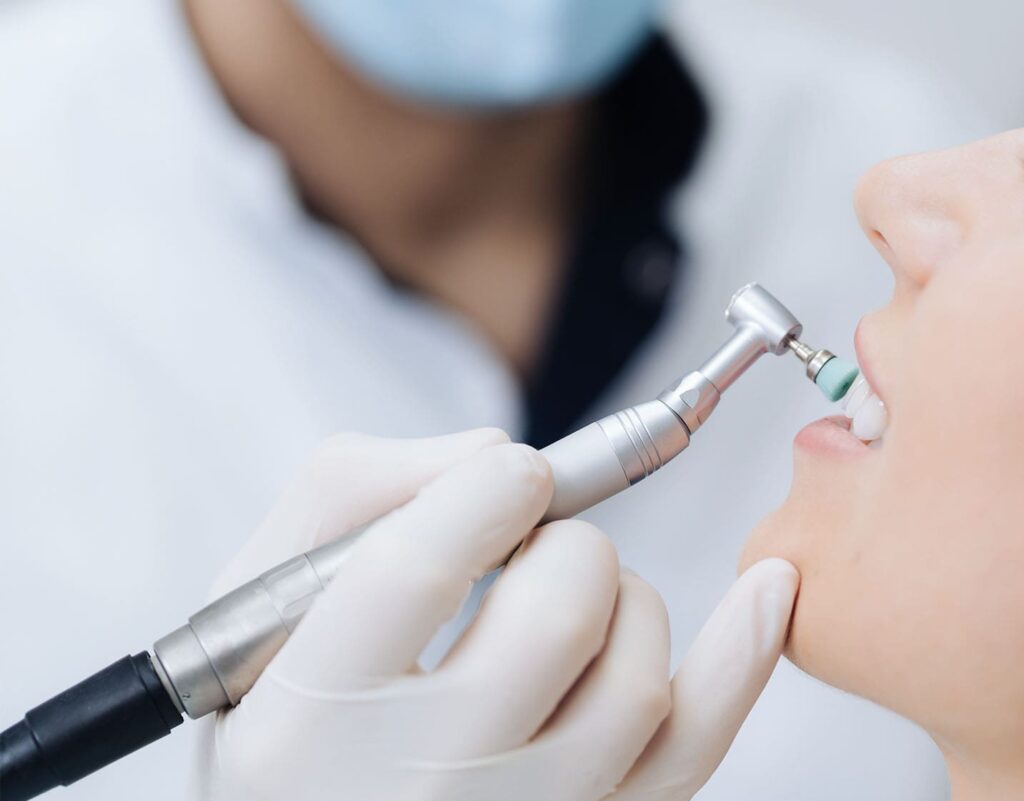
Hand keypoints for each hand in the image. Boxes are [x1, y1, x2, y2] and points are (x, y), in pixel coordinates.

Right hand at [191, 429, 797, 800]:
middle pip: (553, 618)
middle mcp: (418, 782)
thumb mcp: (262, 595)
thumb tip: (493, 453)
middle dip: (566, 544)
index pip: (421, 567)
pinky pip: (692, 752)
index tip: (511, 474)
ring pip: (635, 683)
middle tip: (535, 544)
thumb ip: (351, 491)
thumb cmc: (286, 704)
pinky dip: (743, 661)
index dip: (487, 490)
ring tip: (575, 595)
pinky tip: (767, 590)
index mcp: (312, 710)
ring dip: (626, 597)